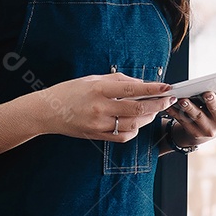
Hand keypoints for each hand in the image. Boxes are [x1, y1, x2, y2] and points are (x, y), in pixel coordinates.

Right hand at [39, 72, 176, 142]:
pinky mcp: (97, 136)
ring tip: (155, 110)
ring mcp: (98, 124)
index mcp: (99, 90)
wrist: (46, 112)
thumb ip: (118, 80)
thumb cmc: (69, 91)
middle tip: (169, 100)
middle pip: (137, 110)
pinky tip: (137, 123)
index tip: (168, 87)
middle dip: (158, 105)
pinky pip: (123, 136)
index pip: (132, 89)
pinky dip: (135, 130)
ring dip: (149, 118)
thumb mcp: (92, 79)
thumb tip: (141, 84)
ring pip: (133, 125)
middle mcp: (100, 108)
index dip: (153, 89)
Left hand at [163, 83, 215, 148]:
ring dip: (189, 107)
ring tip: (182, 99)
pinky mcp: (194, 134)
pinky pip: (182, 121)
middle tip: (207, 93)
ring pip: (197, 116)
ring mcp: (209, 129)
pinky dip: (175, 112)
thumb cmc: (211, 108)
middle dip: (212, 101)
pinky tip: (169, 105)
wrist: (197, 134)